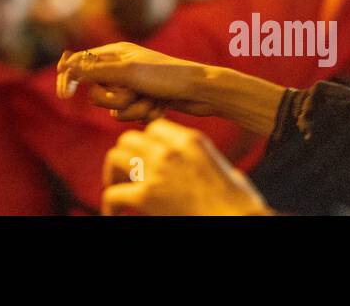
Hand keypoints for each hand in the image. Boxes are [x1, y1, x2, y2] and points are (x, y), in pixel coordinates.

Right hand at [57, 43, 210, 119]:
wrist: (202, 92)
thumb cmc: (167, 77)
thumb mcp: (128, 72)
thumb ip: (95, 70)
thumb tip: (67, 65)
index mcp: (116, 53)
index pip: (81, 63)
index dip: (71, 78)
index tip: (65, 95)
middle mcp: (122, 67)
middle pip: (97, 91)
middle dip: (114, 99)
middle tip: (132, 94)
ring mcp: (133, 85)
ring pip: (114, 107)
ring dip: (133, 108)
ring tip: (152, 101)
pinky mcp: (144, 99)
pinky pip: (130, 114)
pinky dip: (144, 113)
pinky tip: (161, 106)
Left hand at [102, 119, 271, 215]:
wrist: (240, 221)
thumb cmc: (239, 205)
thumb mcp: (225, 169)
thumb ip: (205, 161)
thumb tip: (207, 167)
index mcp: (191, 140)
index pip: (154, 127)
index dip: (146, 142)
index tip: (144, 158)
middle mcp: (171, 150)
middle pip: (130, 138)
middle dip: (126, 155)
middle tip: (127, 176)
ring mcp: (157, 171)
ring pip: (115, 157)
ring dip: (113, 173)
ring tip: (118, 191)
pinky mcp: (147, 196)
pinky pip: (113, 194)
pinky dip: (109, 205)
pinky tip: (114, 214)